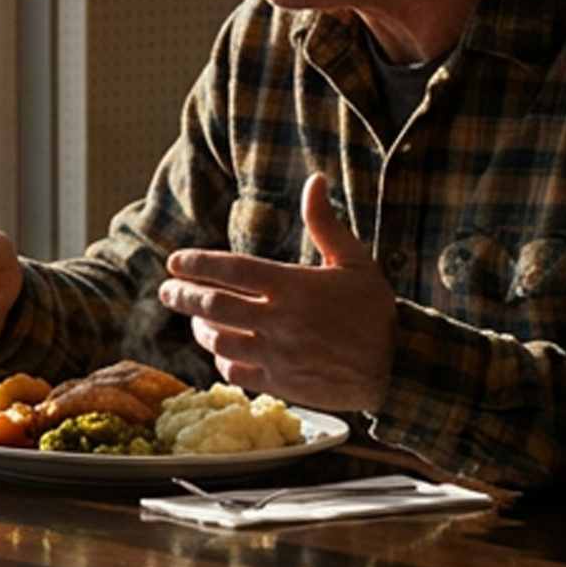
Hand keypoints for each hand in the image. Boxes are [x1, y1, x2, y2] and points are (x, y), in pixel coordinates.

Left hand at [158, 175, 396, 414]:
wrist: (398, 366)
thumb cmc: (374, 310)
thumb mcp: (355, 262)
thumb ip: (325, 224)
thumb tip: (314, 181)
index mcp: (296, 287)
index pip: (232, 270)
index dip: (198, 264)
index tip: (174, 261)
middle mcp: (282, 322)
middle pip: (215, 307)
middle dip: (183, 296)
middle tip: (167, 289)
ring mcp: (279, 357)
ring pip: (220, 342)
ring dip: (200, 328)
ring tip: (195, 318)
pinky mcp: (282, 385)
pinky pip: (236, 374)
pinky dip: (222, 361)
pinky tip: (222, 350)